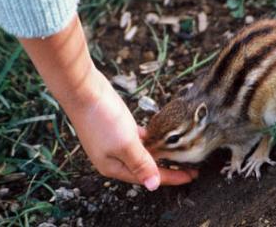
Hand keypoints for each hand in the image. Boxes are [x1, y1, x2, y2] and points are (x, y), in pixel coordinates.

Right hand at [19, 15, 196, 189]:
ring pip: (143, 153)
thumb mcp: (125, 144)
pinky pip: (138, 139)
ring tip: (179, 154)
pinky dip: (150, 140)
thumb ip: (141, 164)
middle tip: (190, 166)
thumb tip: (153, 186)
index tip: (191, 176)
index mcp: (113, 167)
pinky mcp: (116, 127)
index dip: (171, 177)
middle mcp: (113, 158)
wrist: (83, 90)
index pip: (148, 177)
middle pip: (146, 167)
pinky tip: (161, 137)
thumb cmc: (102, 118)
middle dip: (168, 167)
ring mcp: (114, 142)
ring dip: (160, 154)